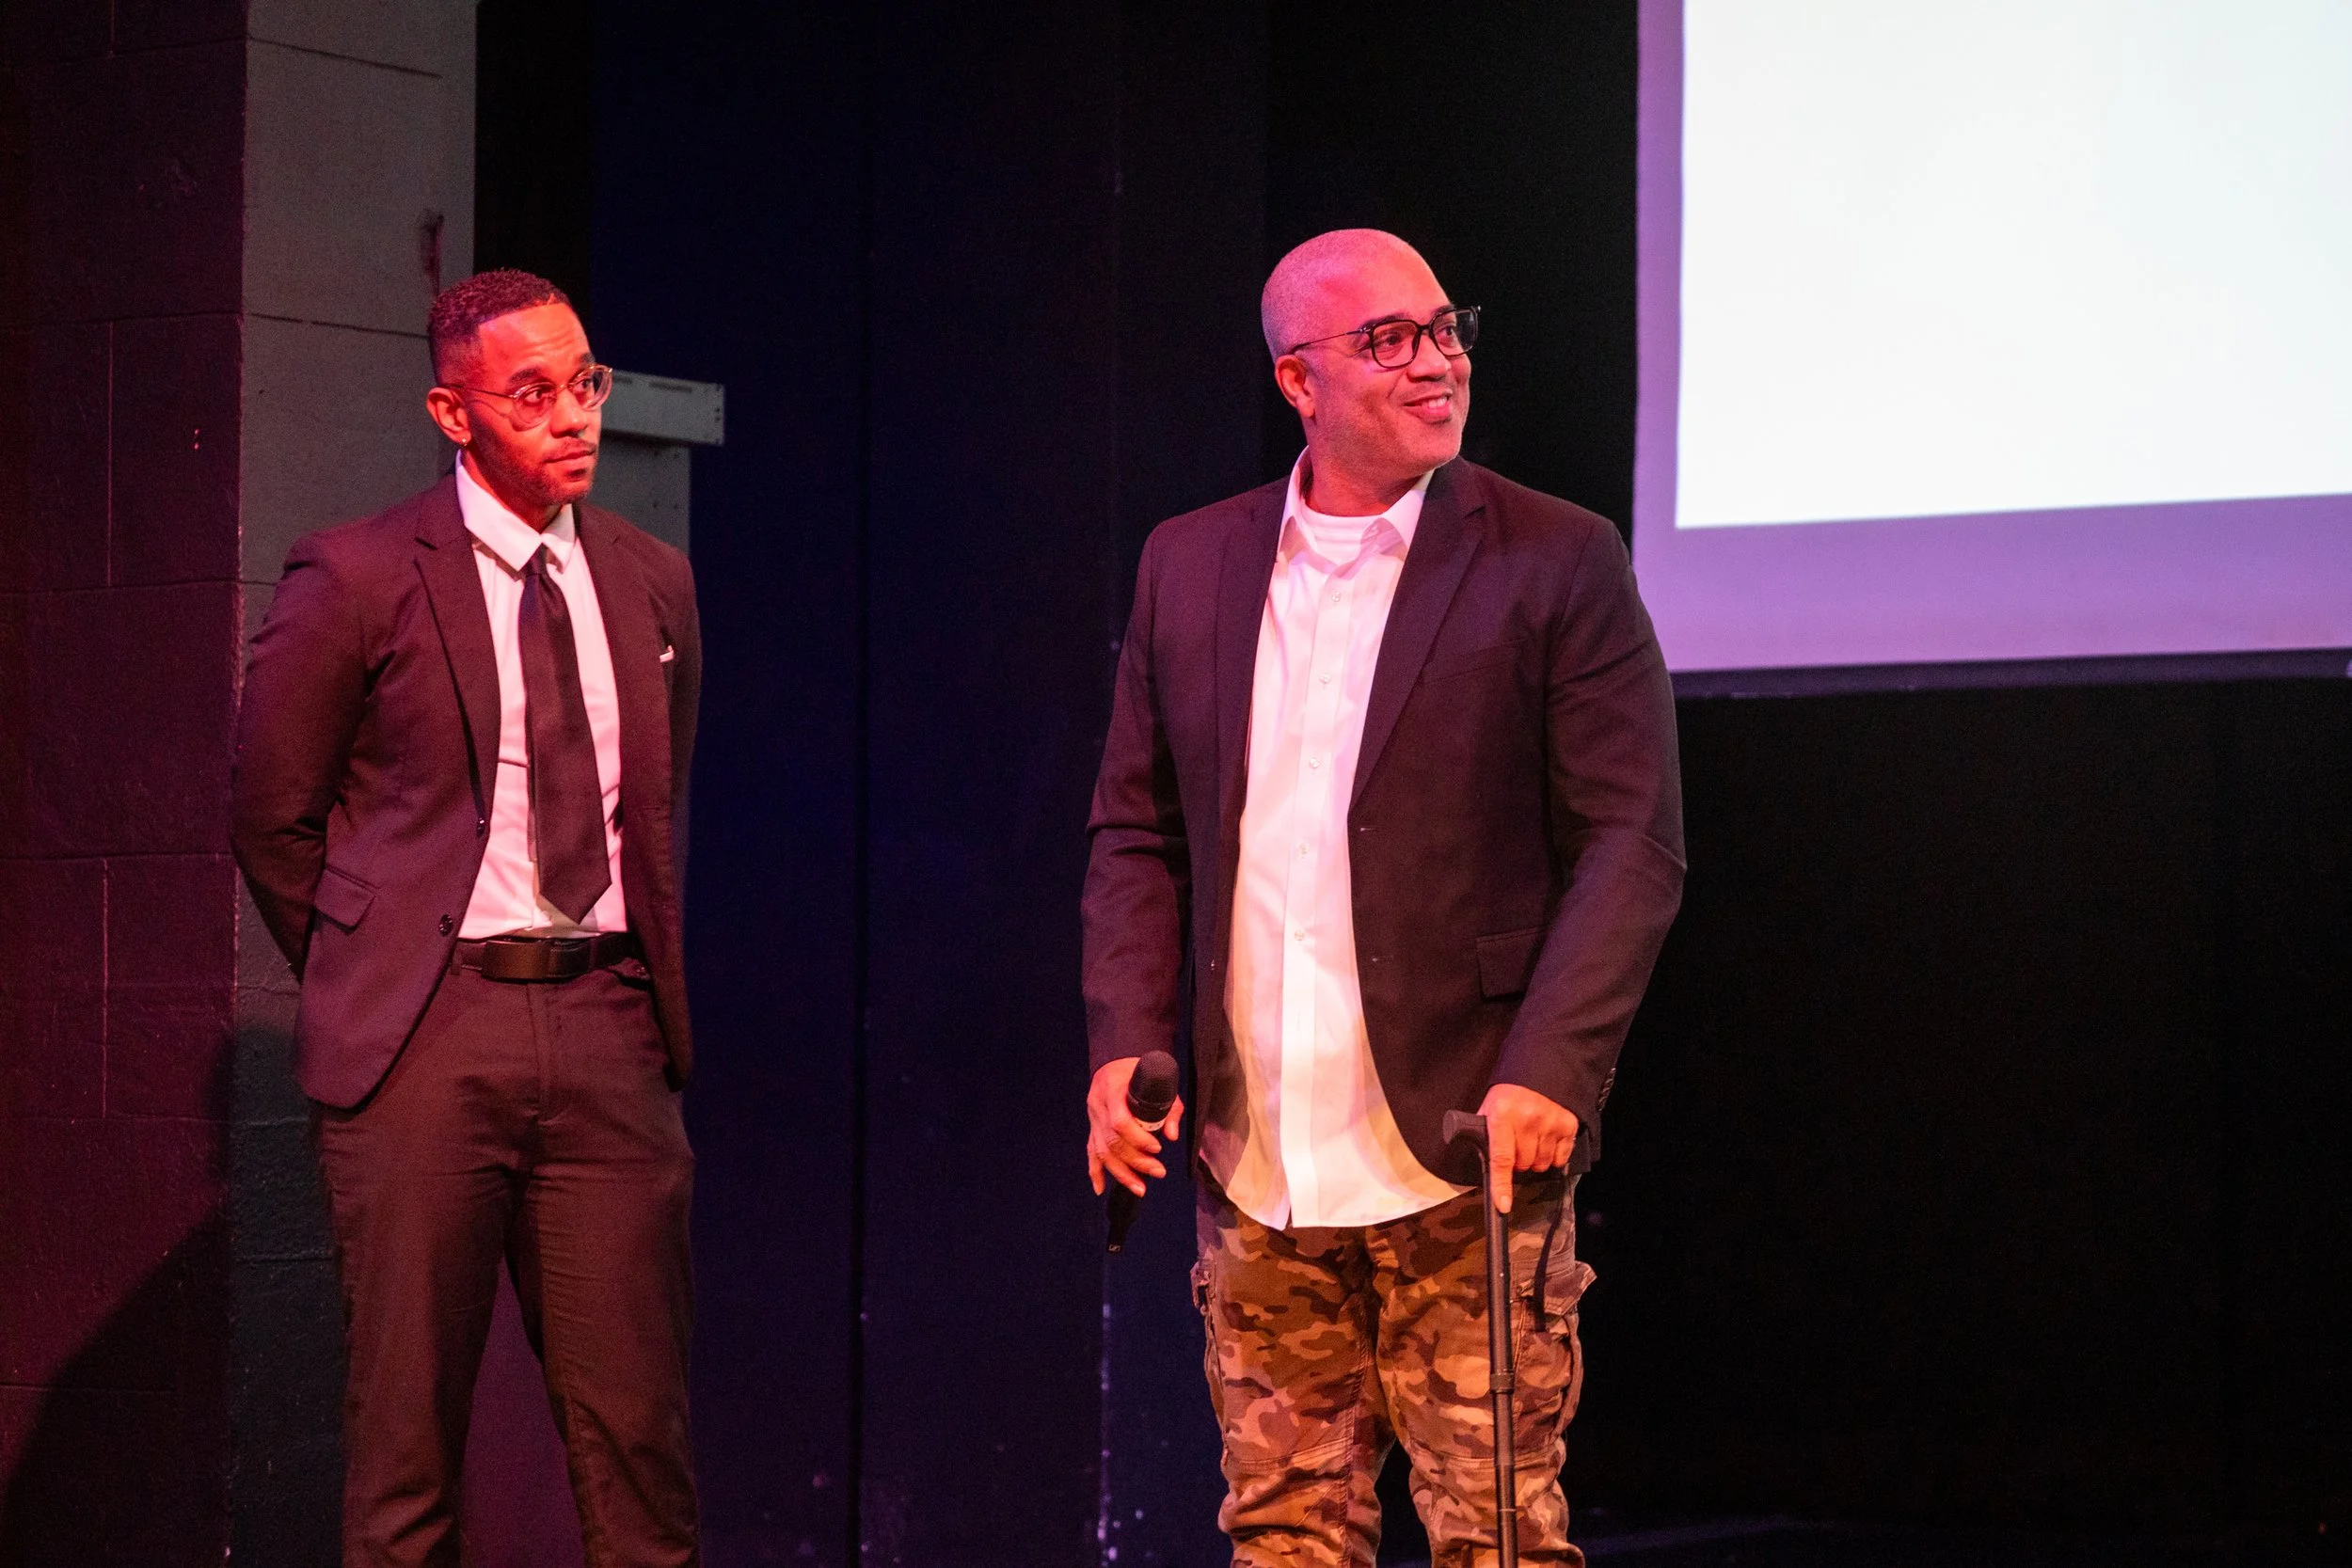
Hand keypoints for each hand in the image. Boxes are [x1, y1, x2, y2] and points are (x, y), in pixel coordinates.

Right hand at [1087, 1057, 1185, 1197]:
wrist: (1116, 1061)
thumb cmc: (1140, 1071)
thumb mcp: (1159, 1081)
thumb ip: (1169, 1108)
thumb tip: (1172, 1135)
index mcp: (1113, 1090)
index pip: (1120, 1121)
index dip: (1138, 1139)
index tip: (1157, 1148)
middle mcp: (1098, 1106)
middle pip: (1112, 1141)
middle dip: (1136, 1161)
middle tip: (1159, 1171)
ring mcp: (1093, 1118)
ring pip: (1101, 1151)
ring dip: (1121, 1173)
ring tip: (1140, 1189)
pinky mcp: (1092, 1127)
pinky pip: (1091, 1151)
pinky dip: (1095, 1172)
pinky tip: (1100, 1188)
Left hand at [1474, 1084, 1579, 1214]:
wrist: (1538, 1072)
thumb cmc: (1509, 1096)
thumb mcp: (1489, 1109)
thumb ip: (1485, 1135)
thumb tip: (1484, 1166)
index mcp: (1502, 1116)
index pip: (1501, 1158)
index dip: (1501, 1185)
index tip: (1503, 1205)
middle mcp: (1528, 1120)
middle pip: (1523, 1165)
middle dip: (1518, 1162)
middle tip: (1516, 1146)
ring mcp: (1550, 1123)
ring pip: (1542, 1164)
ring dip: (1535, 1160)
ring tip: (1531, 1142)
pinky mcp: (1568, 1124)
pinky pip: (1561, 1158)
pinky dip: (1554, 1156)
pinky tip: (1547, 1141)